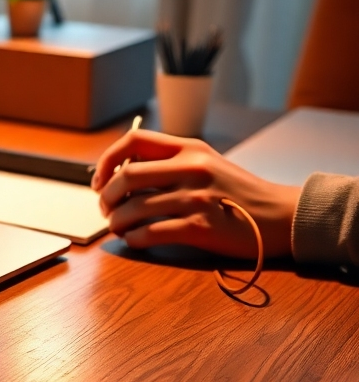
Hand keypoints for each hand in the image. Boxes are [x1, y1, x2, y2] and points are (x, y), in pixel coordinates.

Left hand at [91, 129, 300, 258]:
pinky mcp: (200, 228)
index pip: (133, 140)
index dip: (107, 159)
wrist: (280, 216)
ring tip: (118, 228)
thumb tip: (120, 174)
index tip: (100, 180)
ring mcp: (195, 198)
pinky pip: (151, 233)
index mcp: (189, 148)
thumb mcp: (206, 163)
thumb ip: (170, 163)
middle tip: (106, 209)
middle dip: (106, 196)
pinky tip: (135, 240)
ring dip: (117, 222)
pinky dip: (134, 239)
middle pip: (125, 177)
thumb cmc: (237, 192)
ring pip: (134, 208)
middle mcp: (191, 169)